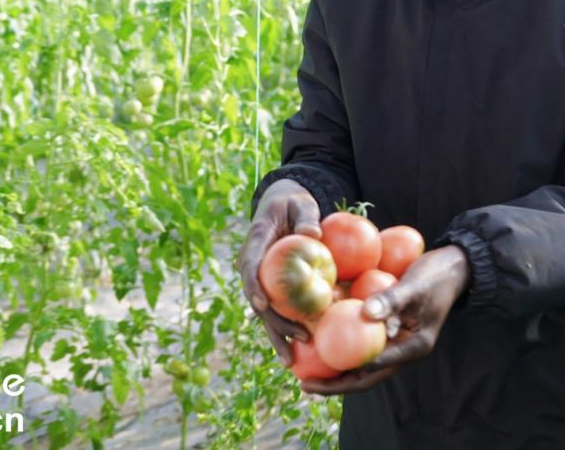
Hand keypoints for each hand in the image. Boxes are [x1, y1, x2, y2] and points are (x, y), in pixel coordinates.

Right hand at [238, 179, 321, 365]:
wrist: (282, 206)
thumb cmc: (293, 203)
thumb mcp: (300, 203)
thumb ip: (306, 216)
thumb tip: (313, 235)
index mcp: (256, 244)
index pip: (250, 268)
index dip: (255, 287)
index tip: (262, 304)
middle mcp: (253, 266)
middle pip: (258, 300)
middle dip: (274, 322)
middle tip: (298, 338)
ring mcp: (262, 280)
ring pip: (266, 313)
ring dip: (278, 336)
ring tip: (292, 362)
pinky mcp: (273, 289)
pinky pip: (279, 311)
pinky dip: (288, 330)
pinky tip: (302, 352)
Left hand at [299, 244, 469, 394]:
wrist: (453, 267)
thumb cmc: (437, 275)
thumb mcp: (415, 286)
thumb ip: (392, 299)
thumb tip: (365, 313)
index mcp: (412, 348)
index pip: (373, 371)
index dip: (344, 380)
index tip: (318, 380)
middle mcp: (402, 350)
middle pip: (364, 374)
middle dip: (335, 382)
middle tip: (304, 383)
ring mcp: (396, 340)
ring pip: (362, 360)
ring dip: (337, 365)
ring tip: (307, 366)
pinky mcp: (389, 327)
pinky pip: (363, 338)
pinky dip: (343, 340)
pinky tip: (321, 335)